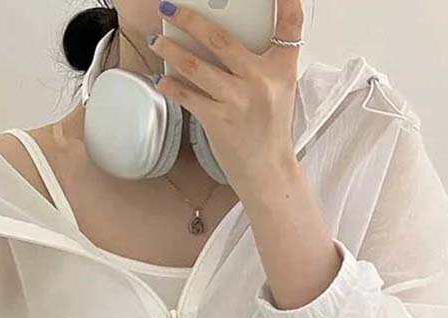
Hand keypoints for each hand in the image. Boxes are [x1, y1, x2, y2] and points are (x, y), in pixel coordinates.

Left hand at [148, 0, 304, 190]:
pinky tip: (161, 78)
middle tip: (170, 9)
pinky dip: (171, 85)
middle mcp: (261, 81)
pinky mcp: (219, 120)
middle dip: (189, 19)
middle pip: (220, 38)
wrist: (267, 171)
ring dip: (170, 51)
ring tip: (157, 42)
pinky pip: (188, 96)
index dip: (286, 0)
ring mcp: (239, 100)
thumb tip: (222, 42)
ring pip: (195, 66)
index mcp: (281, 69)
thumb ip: (260, 65)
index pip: (290, 25)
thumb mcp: (279, 91)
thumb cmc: (269, 131)